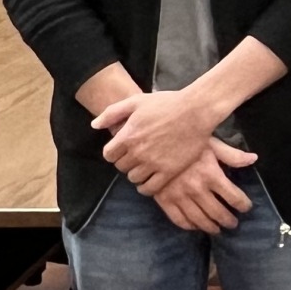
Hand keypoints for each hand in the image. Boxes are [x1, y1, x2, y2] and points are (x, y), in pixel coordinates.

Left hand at [94, 87, 236, 188]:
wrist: (196, 111)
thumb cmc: (167, 103)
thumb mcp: (136, 101)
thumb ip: (112, 113)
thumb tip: (94, 125)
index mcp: (128, 135)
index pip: (109, 155)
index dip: (114, 152)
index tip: (123, 150)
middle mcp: (138, 152)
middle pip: (121, 167)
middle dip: (126, 162)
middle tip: (136, 157)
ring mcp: (153, 163)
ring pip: (134, 178)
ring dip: (137, 174)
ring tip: (145, 167)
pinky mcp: (169, 171)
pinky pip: (150, 188)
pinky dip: (147, 187)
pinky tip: (151, 180)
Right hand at [149, 141, 254, 233]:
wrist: (152, 143)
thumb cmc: (185, 140)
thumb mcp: (211, 143)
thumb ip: (232, 155)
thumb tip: (253, 159)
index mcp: (211, 174)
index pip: (234, 197)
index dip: (243, 205)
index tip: (246, 207)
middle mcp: (197, 189)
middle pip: (218, 212)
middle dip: (228, 220)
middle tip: (233, 223)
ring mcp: (179, 196)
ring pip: (199, 219)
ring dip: (211, 227)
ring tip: (217, 229)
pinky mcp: (164, 200)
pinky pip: (179, 219)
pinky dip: (189, 226)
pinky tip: (195, 226)